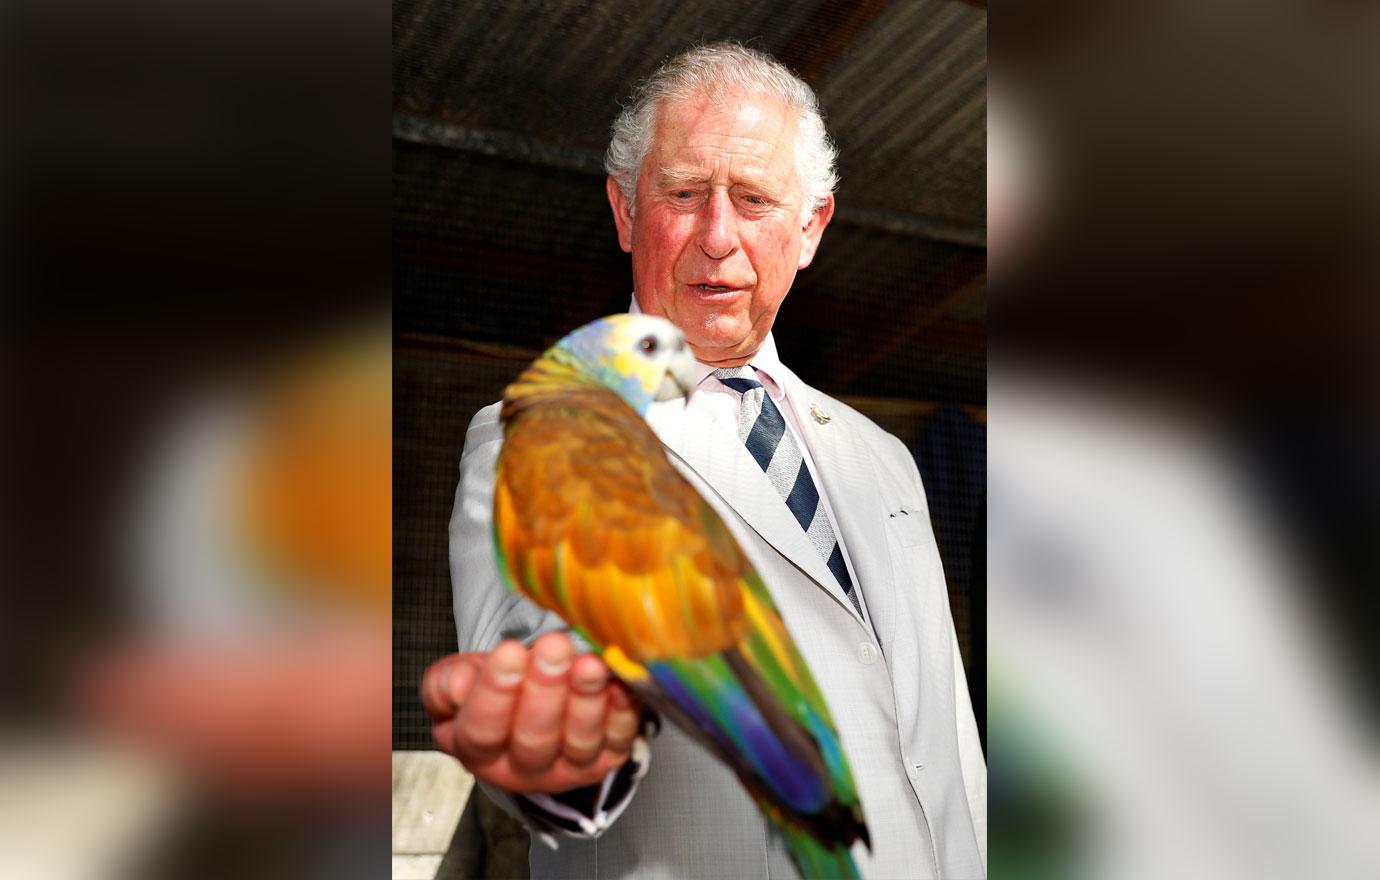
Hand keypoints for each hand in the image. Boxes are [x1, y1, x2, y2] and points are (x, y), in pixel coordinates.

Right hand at [421, 632, 640, 793]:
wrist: (532, 701)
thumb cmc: (495, 689)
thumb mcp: (457, 682)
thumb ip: (447, 683)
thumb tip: (461, 683)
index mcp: (479, 752)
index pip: (483, 730)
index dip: (496, 693)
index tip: (509, 652)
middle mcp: (524, 769)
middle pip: (535, 739)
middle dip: (545, 690)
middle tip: (554, 648)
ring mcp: (569, 767)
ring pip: (579, 741)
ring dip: (586, 699)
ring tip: (589, 663)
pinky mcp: (608, 758)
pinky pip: (620, 738)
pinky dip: (623, 711)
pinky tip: (620, 683)